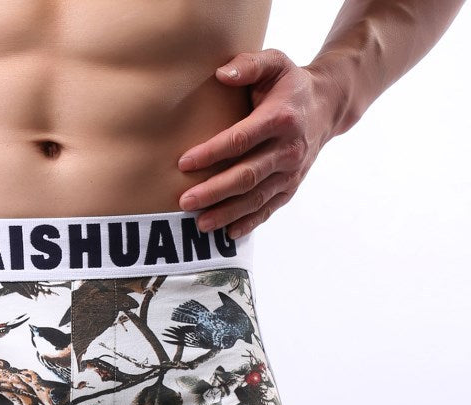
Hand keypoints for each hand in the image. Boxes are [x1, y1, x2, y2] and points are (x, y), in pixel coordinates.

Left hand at [177, 48, 341, 238]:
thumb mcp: (274, 63)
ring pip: (256, 198)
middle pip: (247, 175)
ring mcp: (291, 172)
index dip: (212, 152)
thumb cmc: (289, 84)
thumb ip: (249, 65)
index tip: (184, 162)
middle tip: (185, 201)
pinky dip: (249, 223)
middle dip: (214, 191)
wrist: (327, 106)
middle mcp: (289, 149)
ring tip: (199, 224)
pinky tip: (227, 234)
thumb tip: (221, 74)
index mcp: (281, 119)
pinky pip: (269, 209)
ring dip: (227, 213)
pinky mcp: (291, 187)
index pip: (241, 139)